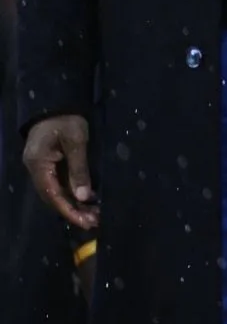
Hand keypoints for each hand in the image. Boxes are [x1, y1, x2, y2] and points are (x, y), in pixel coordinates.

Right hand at [23, 115, 96, 230]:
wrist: (58, 102)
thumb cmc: (67, 119)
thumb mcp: (76, 141)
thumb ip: (79, 169)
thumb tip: (84, 196)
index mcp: (38, 164)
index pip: (52, 194)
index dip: (68, 210)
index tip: (85, 222)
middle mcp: (36, 169)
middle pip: (53, 197)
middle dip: (73, 210)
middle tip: (94, 221)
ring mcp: (41, 167)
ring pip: (56, 192)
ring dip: (73, 204)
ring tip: (94, 215)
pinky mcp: (48, 164)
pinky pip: (58, 184)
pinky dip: (72, 193)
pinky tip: (87, 200)